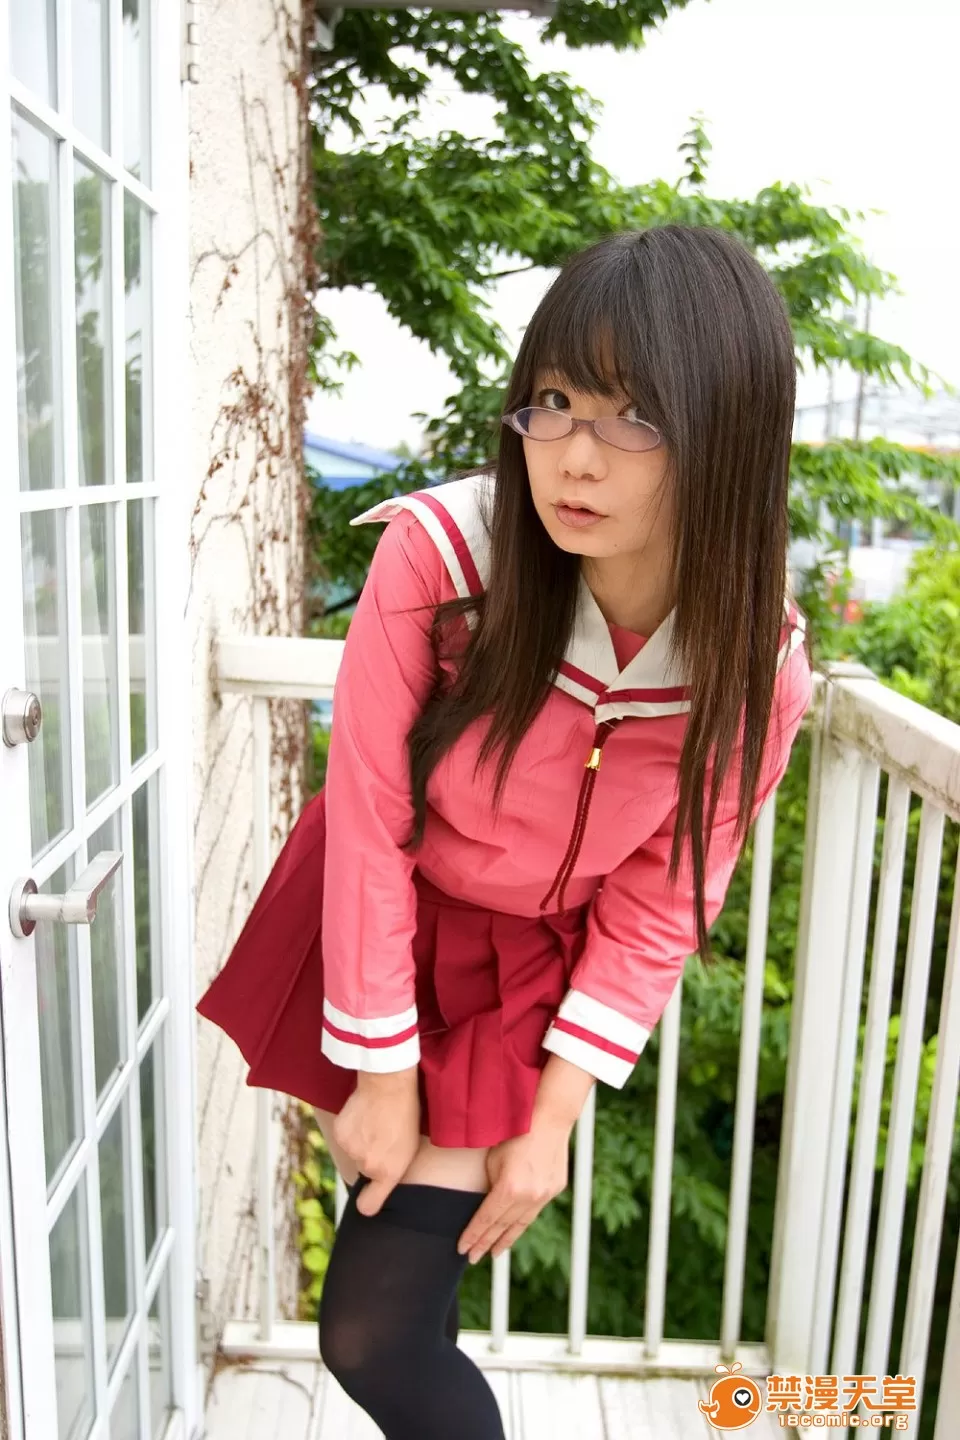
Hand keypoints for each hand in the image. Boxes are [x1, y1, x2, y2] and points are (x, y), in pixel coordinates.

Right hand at [333, 1070, 420, 1216]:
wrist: (388, 1083)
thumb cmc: (407, 1112)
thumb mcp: (411, 1145)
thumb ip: (394, 1166)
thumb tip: (384, 1174)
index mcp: (389, 1172)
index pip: (369, 1205)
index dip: (369, 1201)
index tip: (369, 1197)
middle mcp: (368, 1166)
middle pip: (364, 1169)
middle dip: (370, 1157)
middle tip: (382, 1137)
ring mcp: (352, 1150)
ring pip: (353, 1153)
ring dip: (360, 1143)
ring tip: (373, 1123)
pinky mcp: (340, 1134)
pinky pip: (344, 1138)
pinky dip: (350, 1130)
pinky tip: (362, 1116)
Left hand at [456, 1115, 571, 1263]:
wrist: (550, 1117)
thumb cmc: (515, 1130)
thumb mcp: (494, 1158)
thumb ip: (490, 1184)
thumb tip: (484, 1202)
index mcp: (509, 1188)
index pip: (486, 1219)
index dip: (473, 1235)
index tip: (462, 1249)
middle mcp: (528, 1197)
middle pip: (502, 1227)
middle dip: (486, 1243)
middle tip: (473, 1258)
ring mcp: (544, 1195)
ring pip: (521, 1224)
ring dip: (506, 1239)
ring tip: (494, 1252)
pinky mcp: (554, 1189)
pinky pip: (534, 1212)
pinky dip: (521, 1223)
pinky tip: (514, 1230)